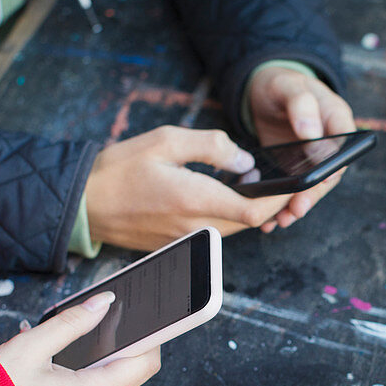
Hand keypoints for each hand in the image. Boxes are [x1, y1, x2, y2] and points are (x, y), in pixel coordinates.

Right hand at [0, 292, 159, 385]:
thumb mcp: (33, 345)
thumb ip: (73, 322)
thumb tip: (105, 302)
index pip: (144, 364)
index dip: (151, 339)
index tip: (151, 318)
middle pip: (125, 371)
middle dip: (114, 344)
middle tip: (98, 318)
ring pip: (106, 381)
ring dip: (93, 358)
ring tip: (62, 343)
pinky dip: (80, 374)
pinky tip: (56, 361)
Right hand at [85, 126, 291, 250]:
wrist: (84, 204)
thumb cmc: (120, 169)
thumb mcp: (165, 140)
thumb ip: (211, 146)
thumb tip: (246, 162)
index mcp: (194, 199)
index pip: (254, 209)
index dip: (283, 197)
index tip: (301, 182)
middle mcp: (195, 227)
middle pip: (250, 220)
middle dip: (276, 201)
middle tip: (293, 179)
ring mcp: (188, 240)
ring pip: (235, 227)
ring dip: (254, 208)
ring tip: (267, 183)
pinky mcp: (180, 245)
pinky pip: (217, 230)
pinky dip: (232, 214)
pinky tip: (234, 194)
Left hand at [246, 66, 355, 231]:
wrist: (265, 94)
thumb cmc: (281, 84)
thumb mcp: (288, 85)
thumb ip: (301, 104)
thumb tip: (310, 132)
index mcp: (336, 119)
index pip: (343, 148)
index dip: (334, 167)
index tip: (321, 181)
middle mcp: (329, 144)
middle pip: (327, 175)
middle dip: (312, 195)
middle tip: (296, 209)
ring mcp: (312, 161)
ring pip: (309, 188)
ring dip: (296, 206)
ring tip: (281, 220)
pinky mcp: (295, 171)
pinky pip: (292, 191)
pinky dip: (281, 206)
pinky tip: (269, 220)